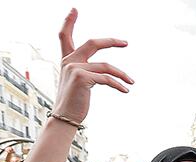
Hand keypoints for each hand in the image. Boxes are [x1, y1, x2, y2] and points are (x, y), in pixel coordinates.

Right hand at [54, 8, 132, 123]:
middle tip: (125, 42)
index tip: (74, 9)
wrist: (65, 117)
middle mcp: (69, 62)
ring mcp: (75, 68)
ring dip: (122, 74)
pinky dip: (119, 84)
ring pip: (106, 66)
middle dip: (110, 41)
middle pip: (92, 43)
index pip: (65, 37)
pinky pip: (107, 78)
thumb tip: (105, 70)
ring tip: (131, 82)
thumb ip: (86, 71)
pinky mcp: (83, 78)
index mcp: (67, 60)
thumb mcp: (78, 82)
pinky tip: (125, 90)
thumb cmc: (74, 102)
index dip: (69, 22)